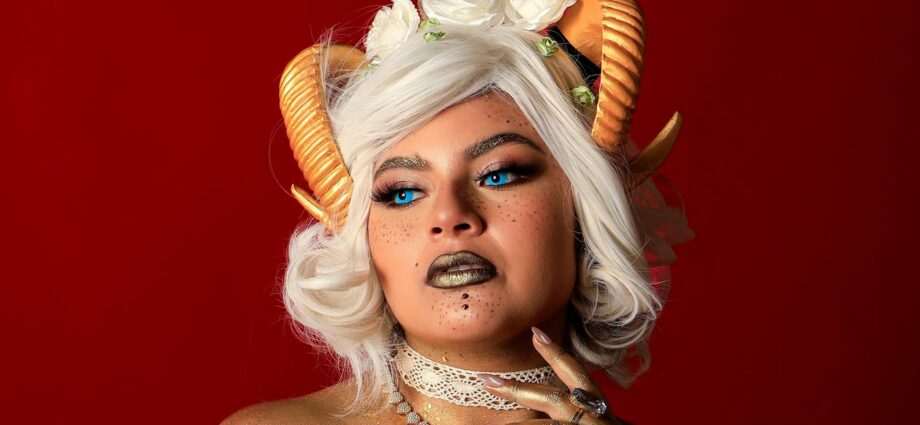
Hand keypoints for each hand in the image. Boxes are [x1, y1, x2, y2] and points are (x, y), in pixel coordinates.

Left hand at [476, 327, 623, 424]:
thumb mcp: (602, 419)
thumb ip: (584, 410)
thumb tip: (551, 409)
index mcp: (596, 404)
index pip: (574, 372)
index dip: (554, 352)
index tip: (535, 332)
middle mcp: (592, 414)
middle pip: (549, 398)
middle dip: (515, 390)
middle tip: (487, 380)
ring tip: (504, 416)